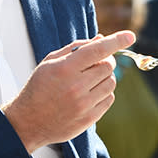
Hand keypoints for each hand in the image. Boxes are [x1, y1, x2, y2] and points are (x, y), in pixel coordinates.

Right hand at [2, 31, 134, 152]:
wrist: (28, 122)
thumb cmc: (39, 87)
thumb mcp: (50, 62)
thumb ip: (76, 48)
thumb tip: (102, 38)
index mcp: (65, 69)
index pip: (97, 50)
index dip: (116, 41)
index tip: (130, 36)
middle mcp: (76, 87)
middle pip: (108, 66)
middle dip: (106, 61)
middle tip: (95, 63)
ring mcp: (83, 105)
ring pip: (111, 82)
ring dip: (105, 78)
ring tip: (89, 80)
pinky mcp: (88, 119)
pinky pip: (109, 99)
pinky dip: (104, 93)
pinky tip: (89, 94)